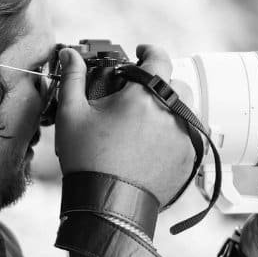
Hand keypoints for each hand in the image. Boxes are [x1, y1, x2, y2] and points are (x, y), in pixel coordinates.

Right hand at [54, 44, 193, 204]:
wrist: (106, 206)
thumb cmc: (88, 161)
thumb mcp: (72, 115)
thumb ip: (72, 78)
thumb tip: (68, 55)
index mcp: (144, 95)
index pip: (159, 58)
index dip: (149, 51)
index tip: (140, 53)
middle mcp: (171, 112)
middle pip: (175, 83)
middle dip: (159, 83)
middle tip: (138, 95)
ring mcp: (184, 137)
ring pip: (185, 110)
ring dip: (169, 108)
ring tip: (147, 120)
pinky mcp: (188, 158)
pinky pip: (189, 135)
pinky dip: (176, 132)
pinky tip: (155, 142)